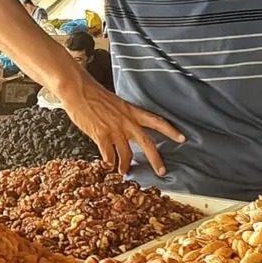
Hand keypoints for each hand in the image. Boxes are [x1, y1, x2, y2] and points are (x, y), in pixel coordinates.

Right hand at [60, 77, 183, 176]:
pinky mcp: (101, 136)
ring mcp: (114, 130)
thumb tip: (124, 129)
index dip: (170, 130)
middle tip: (162, 172)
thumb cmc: (93, 94)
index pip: (156, 121)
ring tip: (124, 171)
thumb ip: (122, 116)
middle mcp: (127, 122)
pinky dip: (109, 163)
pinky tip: (108, 166)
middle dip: (156, 160)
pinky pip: (108, 156)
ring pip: (126, 154)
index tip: (182, 138)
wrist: (78, 90)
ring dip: (125, 166)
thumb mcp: (115, 103)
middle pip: (147, 144)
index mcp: (132, 111)